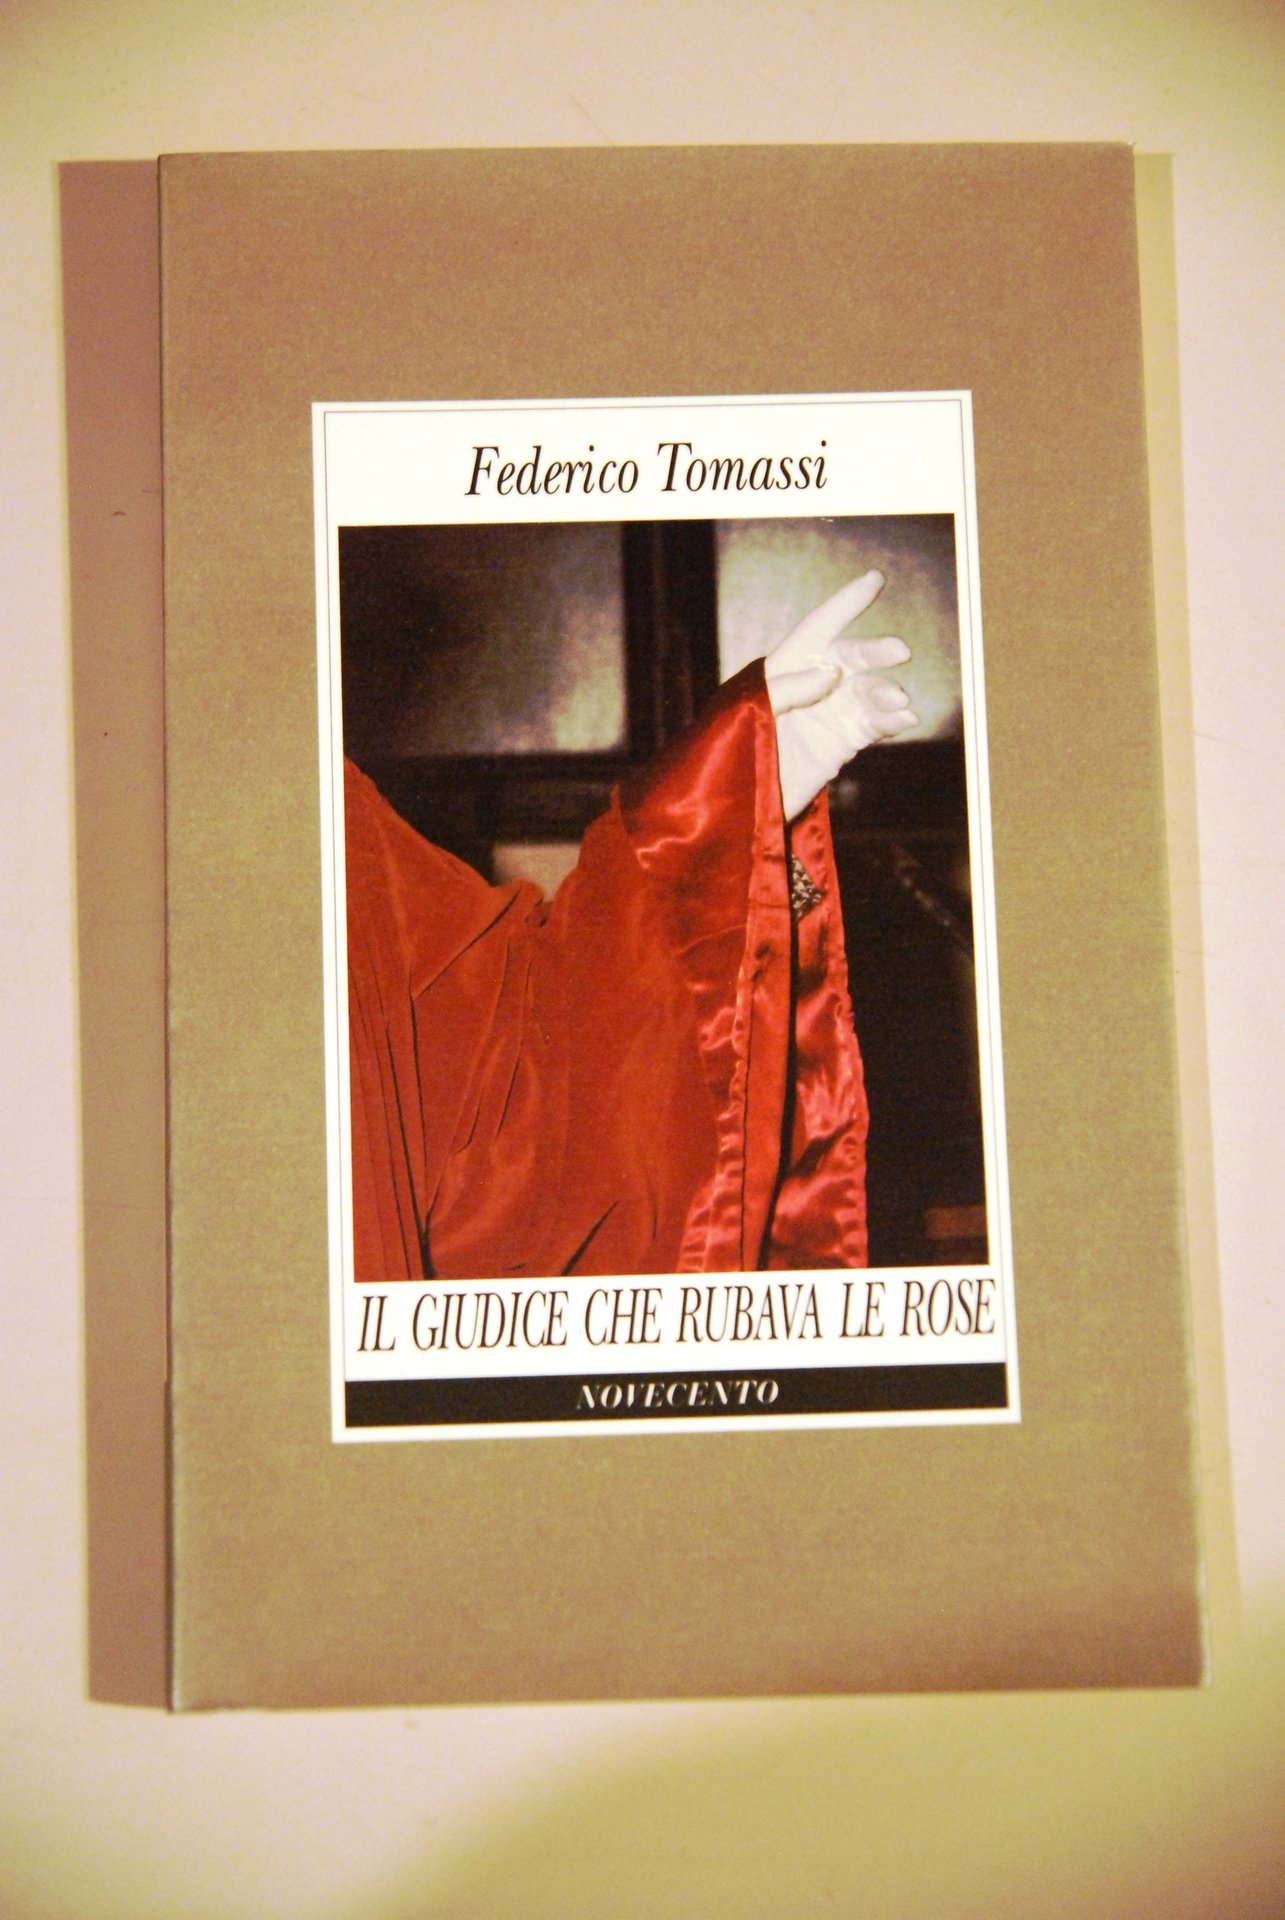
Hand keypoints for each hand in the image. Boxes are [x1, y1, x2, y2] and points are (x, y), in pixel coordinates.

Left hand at [763, 570, 917, 819]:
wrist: (740, 802)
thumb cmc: (735, 748)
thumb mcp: (752, 711)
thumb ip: (788, 688)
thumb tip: (831, 673)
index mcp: (787, 667)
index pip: (820, 628)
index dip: (846, 603)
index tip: (875, 580)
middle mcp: (813, 684)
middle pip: (850, 658)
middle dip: (875, 652)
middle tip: (899, 651)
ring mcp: (830, 712)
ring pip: (868, 692)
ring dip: (886, 693)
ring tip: (898, 702)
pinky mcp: (842, 741)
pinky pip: (873, 724)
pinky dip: (891, 720)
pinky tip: (905, 718)